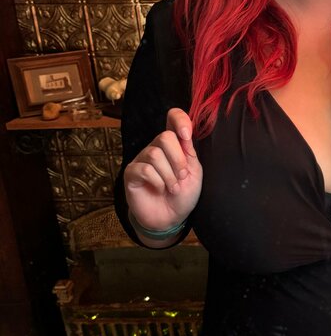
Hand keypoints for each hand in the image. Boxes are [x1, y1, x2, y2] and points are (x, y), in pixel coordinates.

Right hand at [123, 108, 201, 232]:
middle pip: (165, 137)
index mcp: (174, 144)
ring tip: (173, 187)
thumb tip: (184, 131)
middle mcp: (156, 147)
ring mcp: (142, 159)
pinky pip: (145, 169)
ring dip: (169, 175)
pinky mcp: (131, 173)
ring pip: (155, 154)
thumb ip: (189, 151)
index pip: (173, 117)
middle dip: (178, 160)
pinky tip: (160, 190)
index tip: (187, 134)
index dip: (179, 119)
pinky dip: (158, 182)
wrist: (170, 218)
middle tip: (182, 176)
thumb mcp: (194, 172)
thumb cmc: (183, 194)